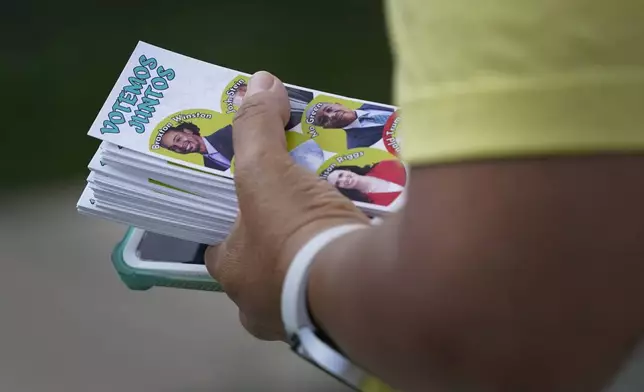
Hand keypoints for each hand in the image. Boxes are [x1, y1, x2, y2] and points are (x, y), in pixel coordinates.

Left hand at [205, 71, 369, 340]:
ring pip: (304, 278)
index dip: (233, 223)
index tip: (252, 201)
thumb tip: (259, 81)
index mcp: (234, 277)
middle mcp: (262, 308)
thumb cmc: (294, 233)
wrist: (359, 285)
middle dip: (279, 237)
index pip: (221, 248)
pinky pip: (338, 285)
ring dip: (314, 251)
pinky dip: (344, 264)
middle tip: (297, 204)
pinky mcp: (344, 320)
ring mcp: (304, 319)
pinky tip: (358, 238)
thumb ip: (257, 128)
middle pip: (265, 264)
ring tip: (331, 215)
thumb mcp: (265, 171)